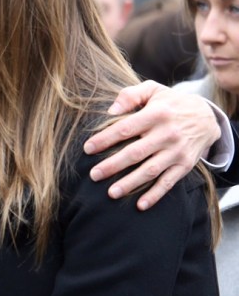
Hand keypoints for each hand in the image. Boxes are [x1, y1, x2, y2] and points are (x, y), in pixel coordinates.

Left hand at [83, 80, 218, 210]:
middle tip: (94, 175)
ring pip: (150, 170)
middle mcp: (167, 134)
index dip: (105, 139)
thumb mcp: (153, 90)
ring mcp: (177, 152)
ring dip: (130, 183)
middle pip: (135, 153)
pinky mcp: (185, 165)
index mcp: (156, 114)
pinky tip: (141, 205)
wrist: (207, 117)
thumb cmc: (171, 103)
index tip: (87, 148)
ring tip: (111, 192)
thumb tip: (110, 110)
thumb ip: (130, 95)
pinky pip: (169, 182)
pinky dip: (156, 195)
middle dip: (113, 165)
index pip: (125, 128)